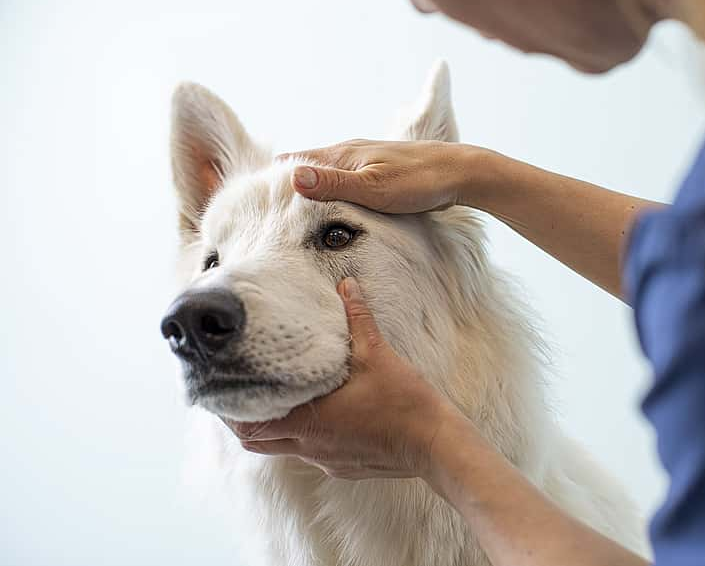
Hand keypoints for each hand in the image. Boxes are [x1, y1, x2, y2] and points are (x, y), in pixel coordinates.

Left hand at [223, 277, 456, 479]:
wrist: (435, 445)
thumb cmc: (404, 403)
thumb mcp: (377, 354)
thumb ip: (357, 318)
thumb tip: (346, 284)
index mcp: (308, 421)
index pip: (248, 426)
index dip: (228, 412)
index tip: (222, 390)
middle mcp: (309, 447)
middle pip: (256, 442)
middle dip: (243, 419)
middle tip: (240, 392)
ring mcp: (326, 460)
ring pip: (282, 447)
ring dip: (273, 425)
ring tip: (274, 397)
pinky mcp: (343, 466)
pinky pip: (309, 452)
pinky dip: (301, 434)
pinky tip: (317, 413)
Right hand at [279, 139, 481, 212]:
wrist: (460, 174)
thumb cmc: (420, 181)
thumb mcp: (372, 188)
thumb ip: (333, 183)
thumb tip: (292, 176)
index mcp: (342, 154)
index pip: (293, 162)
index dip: (274, 182)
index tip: (259, 207)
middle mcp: (349, 153)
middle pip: (306, 168)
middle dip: (288, 189)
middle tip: (269, 217)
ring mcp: (364, 162)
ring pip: (326, 176)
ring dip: (311, 193)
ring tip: (294, 217)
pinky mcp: (378, 174)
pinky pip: (344, 183)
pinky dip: (332, 195)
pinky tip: (333, 211)